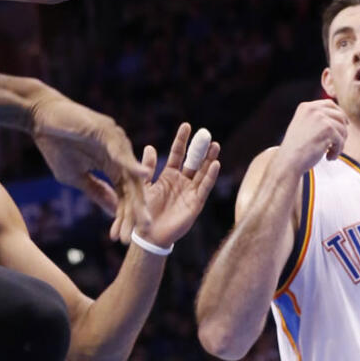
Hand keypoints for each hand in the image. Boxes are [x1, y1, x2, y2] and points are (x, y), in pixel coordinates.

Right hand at [29, 91, 150, 242]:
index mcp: (112, 165)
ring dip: (137, 195)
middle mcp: (119, 153)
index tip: (124, 238)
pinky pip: (121, 151)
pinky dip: (131, 163)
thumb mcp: (75, 176)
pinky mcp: (107, 131)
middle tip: (143, 232)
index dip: (124, 215)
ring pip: (130, 172)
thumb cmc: (55, 145)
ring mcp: (115, 141)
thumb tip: (112, 212)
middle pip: (133, 186)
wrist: (39, 119)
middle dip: (136, 211)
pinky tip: (141, 176)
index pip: (124, 194)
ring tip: (143, 216)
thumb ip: (95, 190)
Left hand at [136, 123, 221, 247]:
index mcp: (168, 176)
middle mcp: (181, 182)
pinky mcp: (195, 204)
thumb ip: (148, 167)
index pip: (177, 154)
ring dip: (209, 159)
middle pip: (193, 161)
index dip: (182, 141)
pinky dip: (210, 176)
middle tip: (206, 133)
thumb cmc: (143, 211)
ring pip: (202, 172)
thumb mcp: (143, 185)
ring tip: (215, 145)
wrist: (147, 234)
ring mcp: (190, 192)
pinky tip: (216, 164)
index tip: (186, 125)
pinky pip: (204, 188)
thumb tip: (150, 146)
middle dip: (200, 148)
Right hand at [272, 99, 349, 178]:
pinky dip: (337, 151)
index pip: (329, 104)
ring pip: (343, 129)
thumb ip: (317, 119)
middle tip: (337, 144)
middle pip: (340, 116)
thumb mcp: (303, 126)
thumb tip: (342, 119)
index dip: (340, 113)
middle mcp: (313, 109)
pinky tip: (328, 157)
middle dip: (342, 131)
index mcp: (305, 107)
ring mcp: (321, 118)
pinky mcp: (328, 129)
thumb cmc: (296, 147)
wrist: (289, 159)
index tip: (345, 123)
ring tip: (330, 153)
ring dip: (339, 144)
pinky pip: (341, 141)